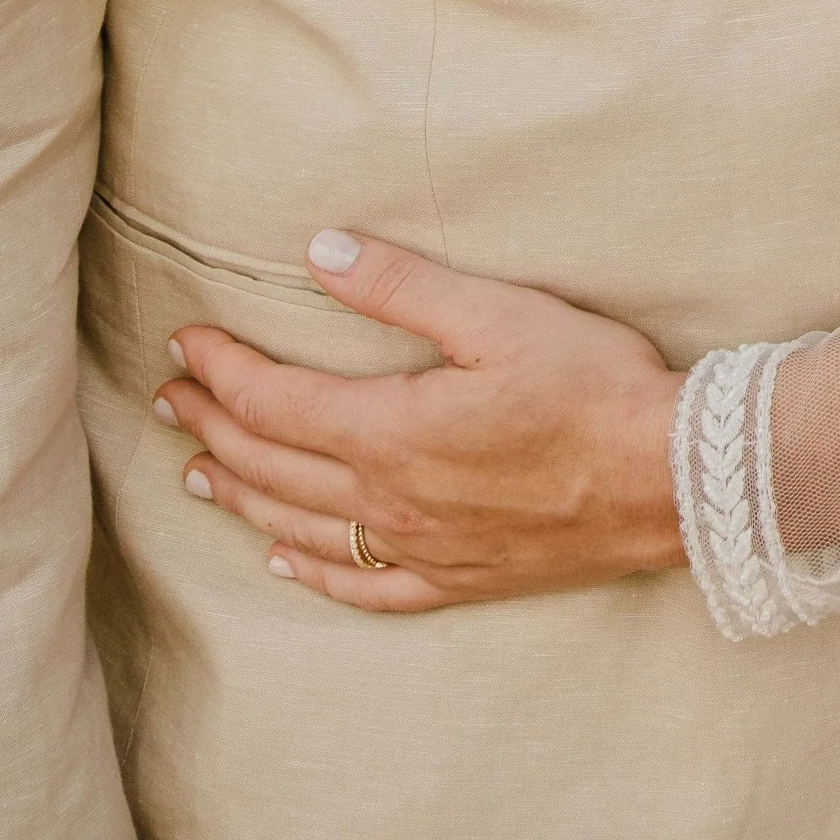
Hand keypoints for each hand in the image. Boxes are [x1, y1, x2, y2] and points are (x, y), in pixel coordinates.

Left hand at [155, 232, 684, 613]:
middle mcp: (388, 499)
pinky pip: (362, 586)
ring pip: (300, 528)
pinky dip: (311, 572)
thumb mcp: (498, 315)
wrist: (669, 480)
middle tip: (170, 399)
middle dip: (211, 428)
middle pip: (272, 466)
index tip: (186, 341)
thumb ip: (403, 287)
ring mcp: (420, 548)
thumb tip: (321, 253)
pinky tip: (286, 562)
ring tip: (198, 475)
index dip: (222, 370)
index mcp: (390, 430)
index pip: (274, 401)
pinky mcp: (458, 578)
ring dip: (240, 496)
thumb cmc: (593, 387)